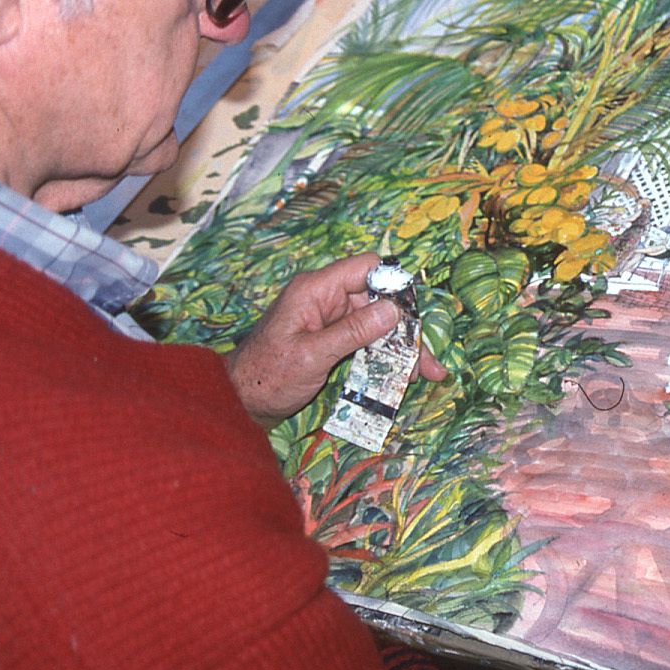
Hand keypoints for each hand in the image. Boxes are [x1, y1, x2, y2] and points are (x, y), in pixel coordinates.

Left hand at [224, 253, 446, 427]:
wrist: (240, 401)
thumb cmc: (267, 376)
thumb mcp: (312, 356)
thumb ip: (353, 332)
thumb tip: (394, 311)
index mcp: (316, 290)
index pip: (366, 267)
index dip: (394, 286)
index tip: (412, 318)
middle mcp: (326, 298)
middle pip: (379, 300)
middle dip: (406, 329)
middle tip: (428, 362)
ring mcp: (330, 318)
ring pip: (378, 323)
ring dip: (400, 348)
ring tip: (423, 375)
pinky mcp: (332, 338)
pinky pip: (367, 340)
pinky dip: (384, 356)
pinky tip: (401, 376)